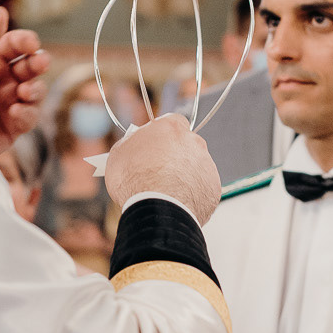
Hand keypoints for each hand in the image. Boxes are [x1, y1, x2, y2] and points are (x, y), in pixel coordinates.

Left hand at [0, 7, 47, 153]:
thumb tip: (1, 12)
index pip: (15, 45)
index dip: (26, 41)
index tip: (31, 43)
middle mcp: (2, 81)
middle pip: (31, 66)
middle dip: (39, 63)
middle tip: (40, 63)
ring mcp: (10, 103)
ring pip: (36, 90)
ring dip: (36, 88)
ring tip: (25, 92)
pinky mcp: (14, 126)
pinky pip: (31, 116)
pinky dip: (27, 113)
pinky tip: (15, 112)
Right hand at [104, 112, 220, 224]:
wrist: (156, 209)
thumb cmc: (135, 180)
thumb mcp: (120, 153)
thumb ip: (134, 144)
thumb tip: (135, 147)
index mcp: (172, 127)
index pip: (172, 122)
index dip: (163, 136)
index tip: (154, 147)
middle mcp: (194, 142)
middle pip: (186, 146)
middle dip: (174, 156)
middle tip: (158, 172)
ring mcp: (207, 165)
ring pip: (195, 167)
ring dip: (183, 176)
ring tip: (165, 193)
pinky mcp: (213, 188)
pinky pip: (201, 188)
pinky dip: (191, 194)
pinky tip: (176, 203)